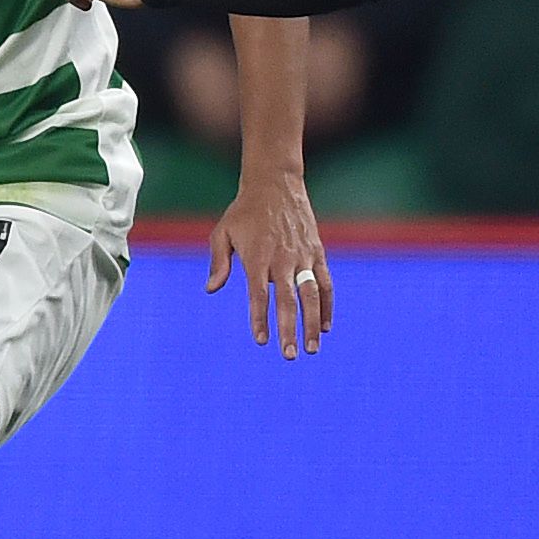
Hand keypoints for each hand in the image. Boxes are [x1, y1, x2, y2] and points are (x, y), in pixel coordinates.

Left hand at [212, 170, 331, 359]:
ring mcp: (303, 256)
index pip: (259, 295)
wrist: (275, 183)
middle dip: (289, 330)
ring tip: (313, 348)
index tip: (261, 341)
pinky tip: (326, 326)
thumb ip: (219, 262)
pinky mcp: (317, 252)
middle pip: (288, 300)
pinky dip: (327, 305)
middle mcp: (282, 259)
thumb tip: (211, 289)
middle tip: (290, 355)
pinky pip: (326, 283)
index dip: (260, 319)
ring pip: (311, 295)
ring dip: (313, 323)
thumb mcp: (223, 232)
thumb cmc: (244, 211)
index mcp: (257, 257)